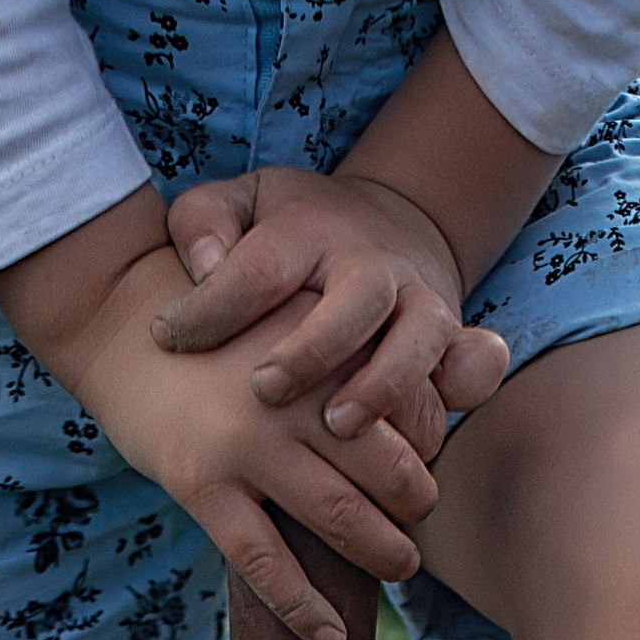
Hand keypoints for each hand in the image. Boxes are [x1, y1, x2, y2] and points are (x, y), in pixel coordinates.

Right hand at [58, 243, 444, 639]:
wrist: (122, 324)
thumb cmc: (227, 330)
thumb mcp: (297, 315)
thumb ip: (355, 350)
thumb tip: (434, 403)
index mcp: (327, 345)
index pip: (415, 411)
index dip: (433, 446)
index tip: (424, 469)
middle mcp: (293, 392)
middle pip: (390, 468)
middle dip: (418, 507)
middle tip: (420, 527)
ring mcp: (245, 442)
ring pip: (339, 517)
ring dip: (384, 555)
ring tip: (401, 568)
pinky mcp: (201, 484)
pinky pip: (265, 562)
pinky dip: (304, 608)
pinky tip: (331, 637)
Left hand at [153, 164, 509, 448]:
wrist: (385, 223)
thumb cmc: (287, 230)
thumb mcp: (238, 205)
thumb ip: (204, 223)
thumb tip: (201, 266)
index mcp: (305, 231)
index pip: (259, 265)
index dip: (214, 304)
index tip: (169, 337)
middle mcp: (370, 265)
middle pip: (353, 303)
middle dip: (312, 349)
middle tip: (264, 390)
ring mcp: (418, 301)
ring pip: (418, 339)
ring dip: (384, 385)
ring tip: (338, 425)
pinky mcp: (450, 337)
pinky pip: (470, 365)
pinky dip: (465, 388)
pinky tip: (428, 435)